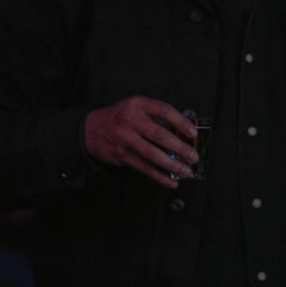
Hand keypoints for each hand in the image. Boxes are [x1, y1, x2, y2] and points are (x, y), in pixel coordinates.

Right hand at [84, 96, 198, 188]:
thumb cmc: (120, 118)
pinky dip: (159, 177)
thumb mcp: (136, 107)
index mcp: (138, 104)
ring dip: (172, 165)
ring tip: (186, 171)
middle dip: (180, 148)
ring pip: (152, 154)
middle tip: (193, 156)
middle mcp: (130, 121)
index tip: (192, 133)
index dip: (181, 122)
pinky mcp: (122, 155)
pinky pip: (144, 168)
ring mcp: (125, 139)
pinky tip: (171, 182)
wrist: (91, 129)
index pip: (163, 110)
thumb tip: (182, 132)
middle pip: (160, 135)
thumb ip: (156, 116)